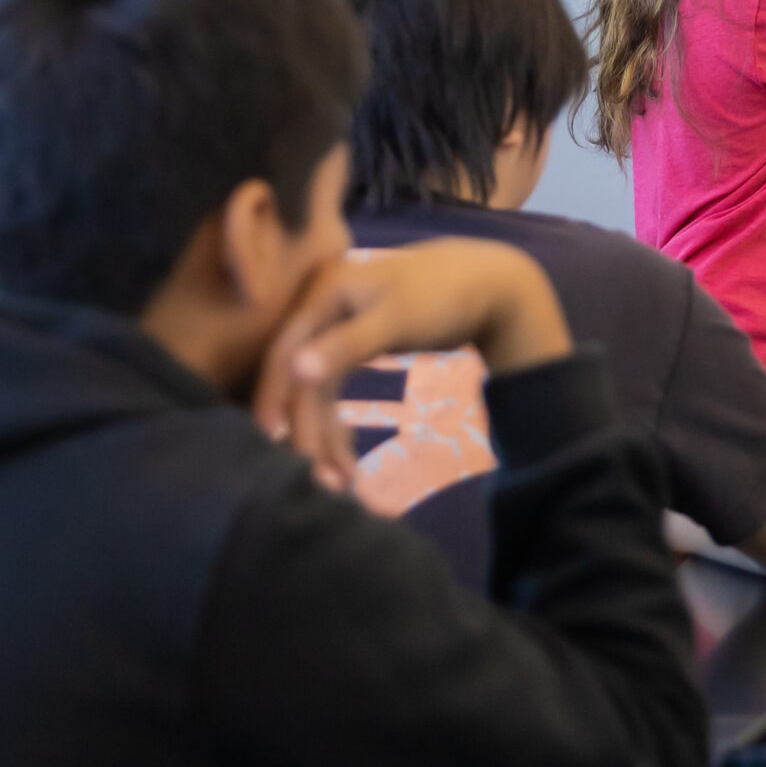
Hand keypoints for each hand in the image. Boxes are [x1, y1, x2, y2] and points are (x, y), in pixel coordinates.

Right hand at [251, 240, 571, 492]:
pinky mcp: (351, 348)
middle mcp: (322, 309)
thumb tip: (296, 370)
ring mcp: (336, 329)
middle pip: (299, 378)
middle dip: (307, 430)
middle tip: (324, 481)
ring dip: (323, 436)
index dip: (276, 398)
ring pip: (316, 392)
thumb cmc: (445, 294)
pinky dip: (336, 424)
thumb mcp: (399, 318)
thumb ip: (348, 344)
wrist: (490, 283)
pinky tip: (346, 460)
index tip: (276, 444)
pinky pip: (332, 391)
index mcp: (324, 292)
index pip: (284, 352)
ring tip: (340, 483)